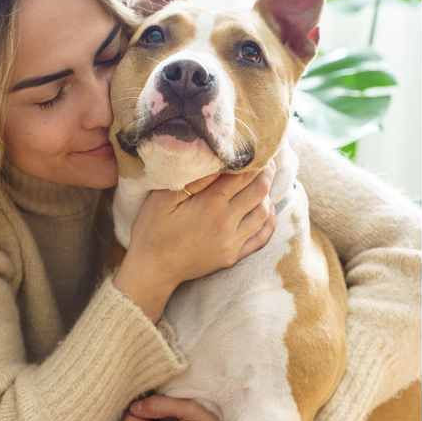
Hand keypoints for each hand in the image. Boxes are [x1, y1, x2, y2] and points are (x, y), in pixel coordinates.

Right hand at [115, 161, 277, 319]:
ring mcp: (233, 242)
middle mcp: (227, 223)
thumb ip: (193, 178)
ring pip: (264, 214)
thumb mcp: (163, 197)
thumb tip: (218, 160)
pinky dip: (269, 221)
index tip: (258, 151)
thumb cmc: (153, 229)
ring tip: (264, 184)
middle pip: (259, 192)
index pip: (243, 176)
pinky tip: (266, 210)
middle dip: (266, 175)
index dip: (255, 161)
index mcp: (210, 204)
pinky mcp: (234, 257)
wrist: (152, 269)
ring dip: (267, 196)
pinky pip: (262, 237)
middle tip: (267, 163)